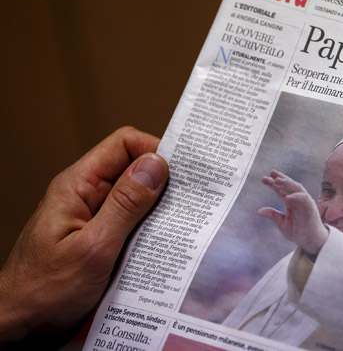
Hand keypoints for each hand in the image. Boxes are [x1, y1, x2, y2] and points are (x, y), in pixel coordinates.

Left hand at [0, 127, 168, 348]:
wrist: (18, 329)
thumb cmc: (44, 292)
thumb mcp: (94, 247)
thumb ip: (126, 205)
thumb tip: (157, 164)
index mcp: (78, 186)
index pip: (124, 144)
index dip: (155, 150)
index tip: (185, 172)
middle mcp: (85, 196)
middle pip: (133, 169)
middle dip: (163, 181)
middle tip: (192, 199)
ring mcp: (92, 218)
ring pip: (136, 198)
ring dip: (159, 210)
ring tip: (182, 224)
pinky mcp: (99, 240)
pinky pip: (131, 223)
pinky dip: (150, 230)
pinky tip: (163, 245)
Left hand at [258, 170, 328, 254]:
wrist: (311, 242)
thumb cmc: (299, 232)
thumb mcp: (282, 224)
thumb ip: (273, 216)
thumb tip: (259, 211)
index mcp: (290, 203)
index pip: (281, 190)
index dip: (273, 184)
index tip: (263, 179)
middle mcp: (297, 200)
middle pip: (289, 185)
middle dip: (281, 178)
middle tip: (271, 173)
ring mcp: (305, 202)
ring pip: (297, 188)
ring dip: (288, 183)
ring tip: (278, 180)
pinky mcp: (311, 207)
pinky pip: (304, 199)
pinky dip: (296, 196)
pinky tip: (287, 197)